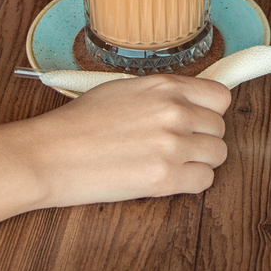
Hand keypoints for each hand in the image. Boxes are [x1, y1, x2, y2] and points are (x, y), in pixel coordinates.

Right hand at [9, 74, 232, 207]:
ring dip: (198, 161)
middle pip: (219, 128)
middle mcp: (174, 112)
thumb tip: (187, 102)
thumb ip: (160, 95)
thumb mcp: (123, 91)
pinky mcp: (164, 178)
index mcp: (164, 87)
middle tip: (176, 146)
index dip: (209, 111)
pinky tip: (165, 179)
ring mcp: (172, 145)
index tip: (197, 120)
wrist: (49, 154)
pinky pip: (204, 181)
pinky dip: (190, 183)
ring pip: (217, 155)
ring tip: (169, 163)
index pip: (220, 96)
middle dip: (202, 139)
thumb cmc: (77, 124)